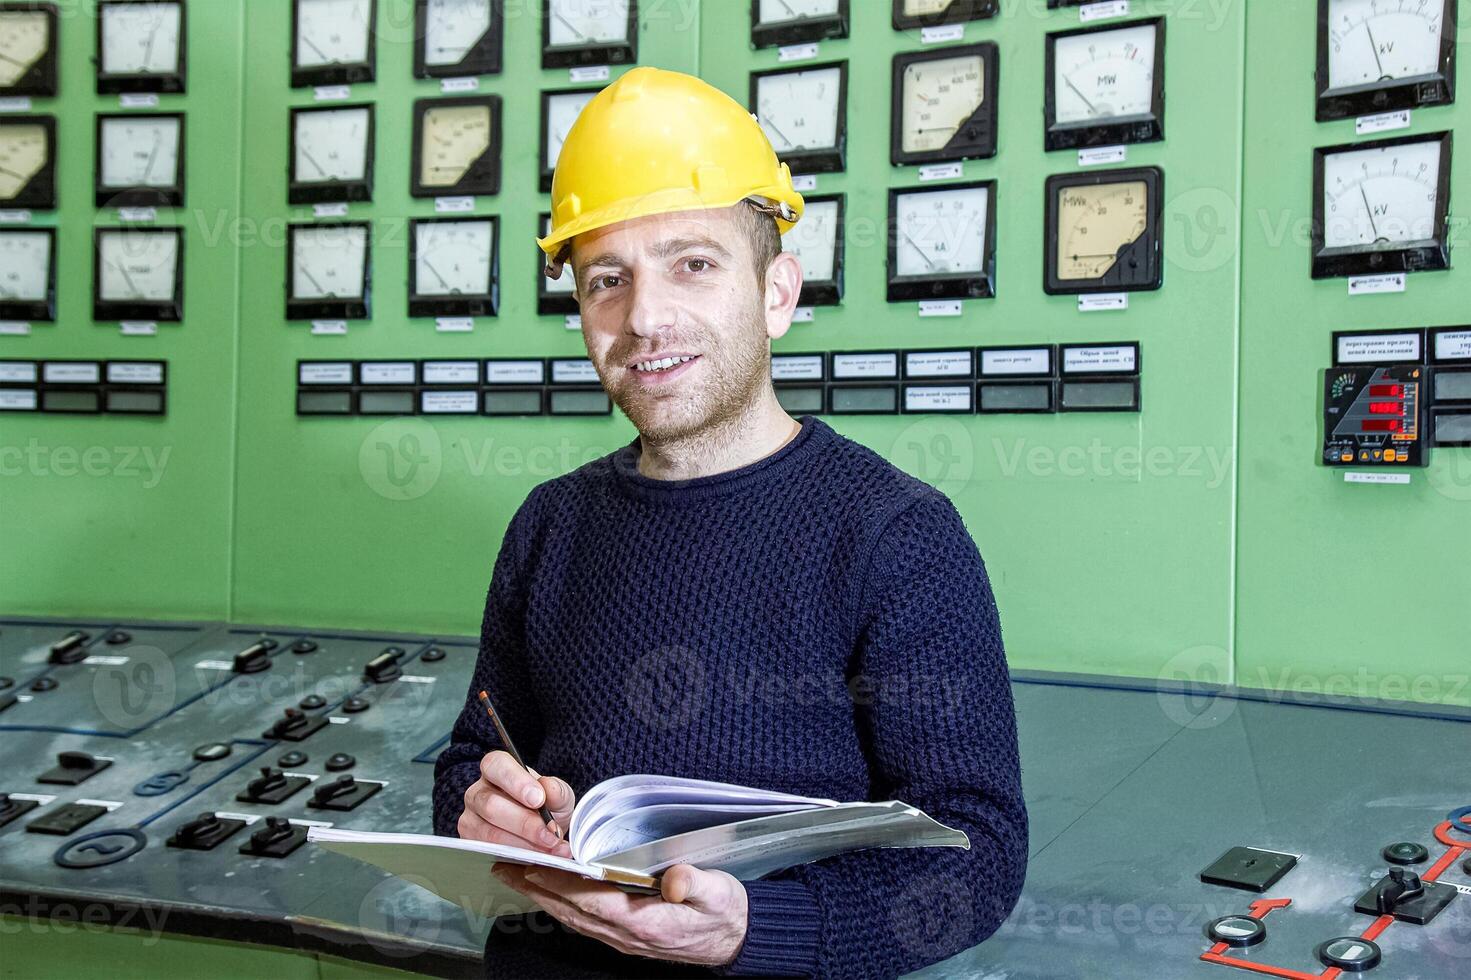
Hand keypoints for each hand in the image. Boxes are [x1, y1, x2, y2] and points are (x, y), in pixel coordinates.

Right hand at [458, 750, 574, 857]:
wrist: (541, 832)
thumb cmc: (546, 806)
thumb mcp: (558, 795)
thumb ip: (556, 791)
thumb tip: (548, 788)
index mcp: (496, 768)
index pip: (496, 765)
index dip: (516, 782)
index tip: (539, 799)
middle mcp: (477, 792)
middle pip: (491, 805)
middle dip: (525, 823)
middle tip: (552, 835)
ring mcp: (470, 819)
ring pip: (490, 833)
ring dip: (525, 845)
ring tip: (552, 848)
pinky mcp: (471, 844)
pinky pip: (490, 853)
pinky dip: (519, 858)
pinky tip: (540, 858)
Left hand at [490, 862, 748, 966]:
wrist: (735, 940)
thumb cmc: (725, 912)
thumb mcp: (719, 893)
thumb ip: (693, 883)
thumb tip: (672, 879)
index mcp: (647, 922)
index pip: (594, 901)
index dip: (563, 884)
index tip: (536, 866)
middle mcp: (628, 934)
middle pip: (572, 910)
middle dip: (537, 887)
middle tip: (504, 864)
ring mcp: (623, 937)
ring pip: (572, 917)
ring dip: (541, 895)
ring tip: (514, 874)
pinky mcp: (624, 934)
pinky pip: (582, 920)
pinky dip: (559, 903)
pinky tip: (546, 891)